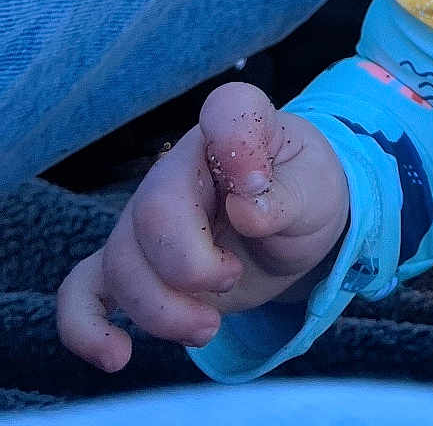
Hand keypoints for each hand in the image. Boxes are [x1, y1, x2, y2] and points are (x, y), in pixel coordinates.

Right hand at [56, 81, 348, 370]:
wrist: (291, 232)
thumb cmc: (305, 196)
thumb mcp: (318, 193)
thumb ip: (287, 197)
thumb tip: (246, 207)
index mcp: (240, 130)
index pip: (227, 110)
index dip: (237, 142)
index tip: (255, 184)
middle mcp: (184, 165)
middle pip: (155, 211)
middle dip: (190, 266)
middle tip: (232, 277)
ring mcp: (149, 213)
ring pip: (123, 260)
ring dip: (162, 310)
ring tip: (208, 327)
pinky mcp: (136, 262)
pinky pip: (83, 289)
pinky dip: (87, 327)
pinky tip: (117, 354)